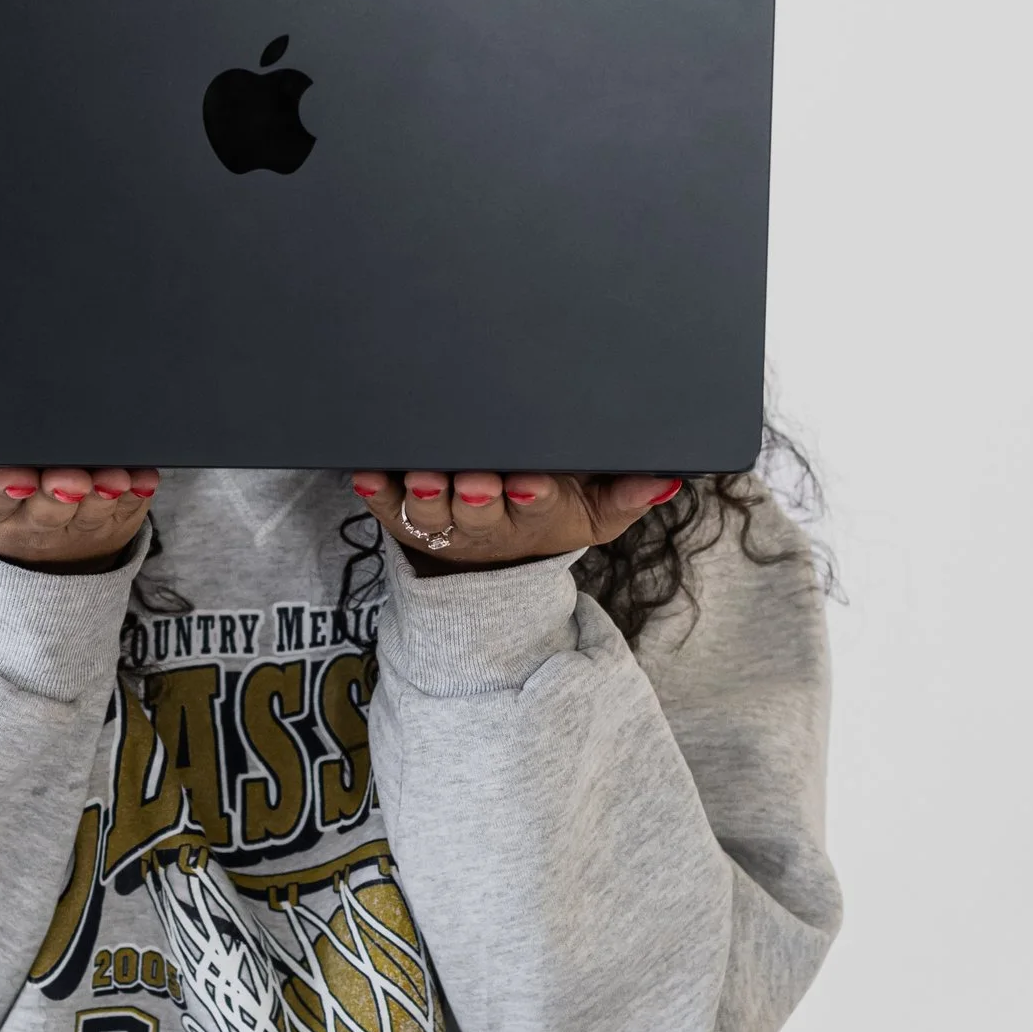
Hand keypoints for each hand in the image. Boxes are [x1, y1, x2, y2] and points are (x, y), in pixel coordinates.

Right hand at [0, 464, 157, 570]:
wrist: (38, 562)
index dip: (8, 487)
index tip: (18, 478)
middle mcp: (40, 511)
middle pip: (52, 497)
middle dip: (60, 487)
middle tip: (70, 476)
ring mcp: (86, 510)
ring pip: (99, 497)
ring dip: (106, 487)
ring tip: (110, 476)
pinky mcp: (123, 505)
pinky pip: (136, 493)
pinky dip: (141, 483)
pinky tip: (144, 474)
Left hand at [349, 469, 685, 573]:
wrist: (493, 559)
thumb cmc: (547, 515)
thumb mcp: (595, 511)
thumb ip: (627, 494)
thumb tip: (665, 479)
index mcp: (534, 514)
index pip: (536, 506)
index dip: (531, 495)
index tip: (528, 482)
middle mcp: (485, 521)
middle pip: (479, 510)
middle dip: (477, 495)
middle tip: (474, 478)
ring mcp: (442, 521)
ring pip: (430, 512)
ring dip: (425, 495)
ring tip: (423, 476)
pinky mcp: (404, 515)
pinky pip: (386, 505)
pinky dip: (376, 490)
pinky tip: (368, 472)